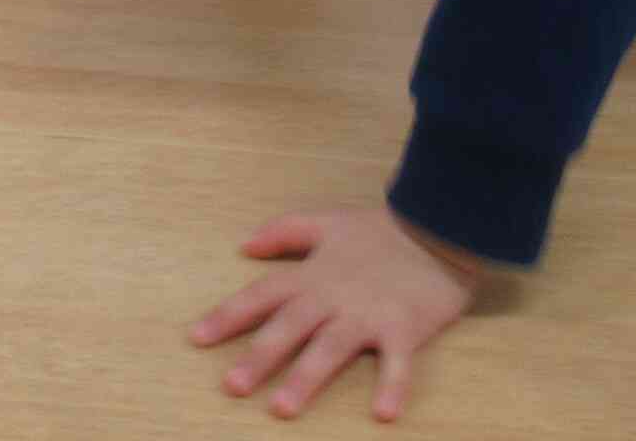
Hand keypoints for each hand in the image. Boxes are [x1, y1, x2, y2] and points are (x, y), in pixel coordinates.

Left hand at [190, 204, 477, 421]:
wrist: (438, 225)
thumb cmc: (381, 230)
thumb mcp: (327, 221)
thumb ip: (283, 232)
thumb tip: (243, 247)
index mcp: (314, 273)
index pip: (263, 294)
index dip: (229, 315)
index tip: (197, 338)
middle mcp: (334, 295)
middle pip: (290, 326)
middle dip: (260, 356)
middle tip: (232, 386)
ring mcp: (369, 313)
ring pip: (332, 348)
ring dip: (307, 377)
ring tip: (283, 408)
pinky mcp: (405, 327)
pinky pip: (398, 361)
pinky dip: (392, 385)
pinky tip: (382, 414)